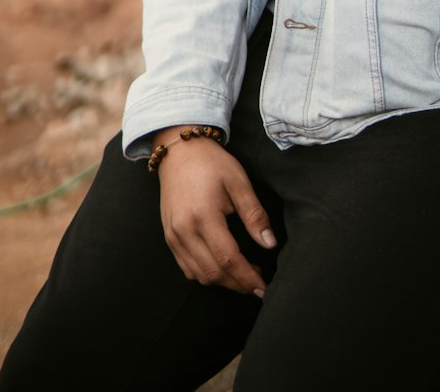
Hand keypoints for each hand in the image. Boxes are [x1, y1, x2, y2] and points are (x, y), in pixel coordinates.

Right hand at [157, 134, 275, 295]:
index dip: (247, 277)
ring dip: (222, 282)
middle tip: (257, 283)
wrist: (180, 152)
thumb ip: (255, 215)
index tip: (263, 288)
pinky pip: (187, 268)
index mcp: (204, 216)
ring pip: (199, 275)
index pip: (228, 259)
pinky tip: (221, 267)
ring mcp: (173, 237)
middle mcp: (184, 231)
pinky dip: (205, 274)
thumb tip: (270, 244)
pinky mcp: (169, 237)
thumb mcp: (239, 182)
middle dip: (237, 284)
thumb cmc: (212, 163)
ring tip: (243, 276)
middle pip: (213, 273)